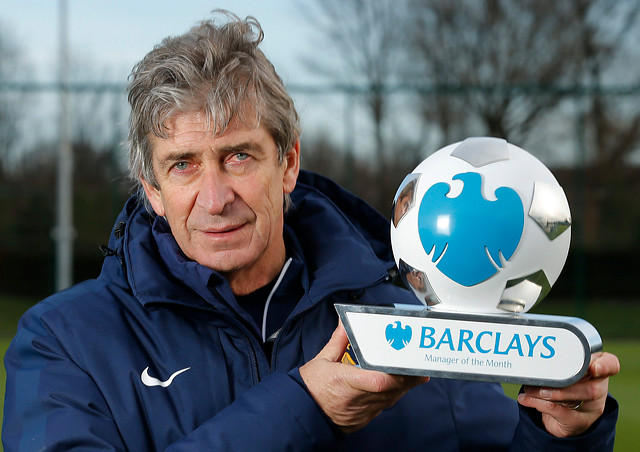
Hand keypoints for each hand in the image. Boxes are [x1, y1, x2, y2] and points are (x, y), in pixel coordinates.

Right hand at [299, 322, 428, 432]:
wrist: (302, 414)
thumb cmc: (310, 387)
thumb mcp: (321, 360)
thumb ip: (338, 341)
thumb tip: (346, 323)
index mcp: (344, 382)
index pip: (376, 381)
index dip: (395, 374)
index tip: (406, 363)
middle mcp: (356, 399)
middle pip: (390, 389)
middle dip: (407, 376)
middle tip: (417, 363)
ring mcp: (362, 412)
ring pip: (391, 398)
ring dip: (404, 385)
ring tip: (415, 371)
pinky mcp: (364, 418)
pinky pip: (385, 406)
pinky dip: (394, 394)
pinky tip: (400, 384)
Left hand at [518, 352, 619, 436]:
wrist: (564, 417)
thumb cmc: (563, 384)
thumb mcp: (564, 370)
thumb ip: (555, 362)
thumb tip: (528, 359)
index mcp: (598, 370)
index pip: (611, 365)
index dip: (605, 366)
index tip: (594, 367)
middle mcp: (599, 389)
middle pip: (590, 387)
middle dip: (564, 383)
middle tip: (541, 378)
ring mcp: (591, 408)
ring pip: (575, 400)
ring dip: (547, 393)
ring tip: (529, 389)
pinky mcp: (578, 422)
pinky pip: (559, 411)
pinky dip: (538, 403)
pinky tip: (525, 399)